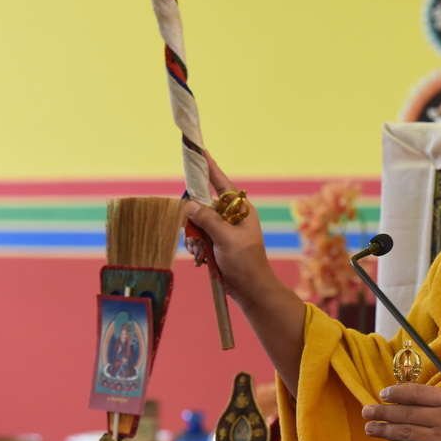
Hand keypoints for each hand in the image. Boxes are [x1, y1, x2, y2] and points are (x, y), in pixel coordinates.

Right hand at [183, 153, 274, 304]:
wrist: (251, 290)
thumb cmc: (246, 263)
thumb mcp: (226, 239)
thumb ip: (207, 220)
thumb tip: (189, 204)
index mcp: (241, 209)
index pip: (222, 183)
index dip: (209, 168)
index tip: (199, 151)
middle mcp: (231, 216)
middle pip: (203, 204)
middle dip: (194, 220)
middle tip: (194, 234)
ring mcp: (223, 229)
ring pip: (197, 222)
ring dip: (194, 237)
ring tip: (201, 251)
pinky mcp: (216, 242)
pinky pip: (197, 237)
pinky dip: (196, 246)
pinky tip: (202, 258)